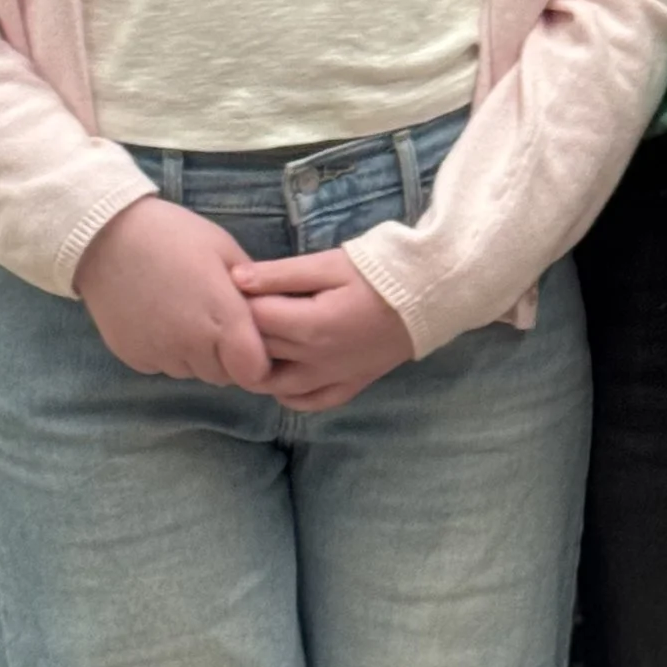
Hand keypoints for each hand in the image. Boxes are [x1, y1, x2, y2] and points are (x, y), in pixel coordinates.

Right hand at [76, 197, 273, 387]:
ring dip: (198, 355)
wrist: (106, 237)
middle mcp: (193, 347)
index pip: (255, 372)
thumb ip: (252, 288)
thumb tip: (268, 311)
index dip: (259, 360)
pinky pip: (163, 366)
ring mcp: (160, 356)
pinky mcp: (134, 359)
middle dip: (229, 356)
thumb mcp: (225, 250)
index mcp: (223, 319)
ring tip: (187, 315)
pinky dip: (168, 352)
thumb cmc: (174, 236)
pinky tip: (161, 319)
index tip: (254, 339)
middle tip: (219, 320)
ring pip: (193, 372)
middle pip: (225, 375)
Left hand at [230, 247, 414, 413]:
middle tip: (240, 309)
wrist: (432, 294)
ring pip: (274, 385)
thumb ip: (281, 274)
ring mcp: (332, 379)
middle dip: (243, 330)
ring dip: (257, 366)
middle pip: (259, 351)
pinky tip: (284, 374)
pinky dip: (288, 394)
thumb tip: (235, 279)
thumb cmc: (381, 271)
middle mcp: (315, 361)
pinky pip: (308, 402)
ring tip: (256, 341)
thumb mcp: (330, 264)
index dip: (237, 302)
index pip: (253, 319)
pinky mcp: (349, 387)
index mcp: (310, 326)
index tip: (233, 288)